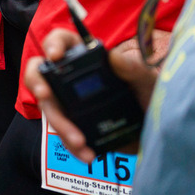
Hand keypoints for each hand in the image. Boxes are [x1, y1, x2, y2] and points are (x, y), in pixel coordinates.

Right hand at [25, 29, 165, 162]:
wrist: (157, 131)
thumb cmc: (150, 98)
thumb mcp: (146, 81)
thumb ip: (133, 68)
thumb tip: (114, 57)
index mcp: (85, 58)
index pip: (60, 41)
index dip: (53, 44)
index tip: (55, 56)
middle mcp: (69, 77)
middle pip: (39, 74)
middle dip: (38, 83)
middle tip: (44, 94)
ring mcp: (68, 102)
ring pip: (49, 108)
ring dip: (59, 124)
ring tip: (79, 141)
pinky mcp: (73, 124)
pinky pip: (63, 134)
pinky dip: (71, 145)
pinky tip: (86, 154)